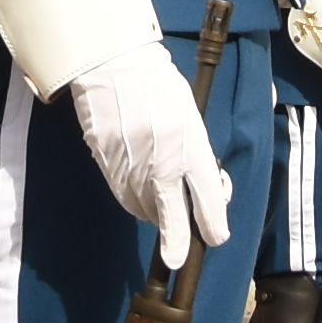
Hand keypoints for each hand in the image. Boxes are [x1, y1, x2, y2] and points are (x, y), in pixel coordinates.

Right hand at [64, 47, 237, 264]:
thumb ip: (198, 155)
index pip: (206, 197)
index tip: (214, 237)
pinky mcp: (106, 163)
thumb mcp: (191, 117)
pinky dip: (133, 201)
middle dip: (176, 243)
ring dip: (154, 214)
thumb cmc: (161, 87)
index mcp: (190, 146)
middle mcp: (161, 161)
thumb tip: (208, 189)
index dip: (212, 225)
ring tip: (161, 204)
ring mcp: (131, 165)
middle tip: (176, 257)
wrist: (115, 65)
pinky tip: (140, 193)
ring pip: (143, 209)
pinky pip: (123, 194)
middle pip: (171, 217)